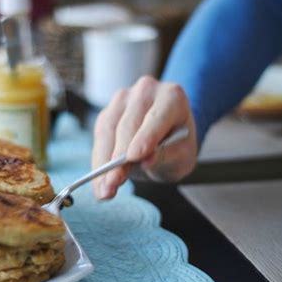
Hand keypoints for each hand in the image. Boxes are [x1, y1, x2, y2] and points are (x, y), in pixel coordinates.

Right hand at [91, 76, 197, 199]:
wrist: (168, 137)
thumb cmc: (178, 145)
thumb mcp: (182, 155)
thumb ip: (167, 155)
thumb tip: (146, 160)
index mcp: (172, 97)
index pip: (157, 117)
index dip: (145, 137)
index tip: (133, 157)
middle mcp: (146, 91)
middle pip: (129, 124)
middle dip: (119, 157)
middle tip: (114, 182)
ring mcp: (123, 100)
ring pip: (109, 131)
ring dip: (104, 163)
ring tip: (105, 189)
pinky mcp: (107, 113)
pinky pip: (99, 138)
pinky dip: (99, 163)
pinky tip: (100, 182)